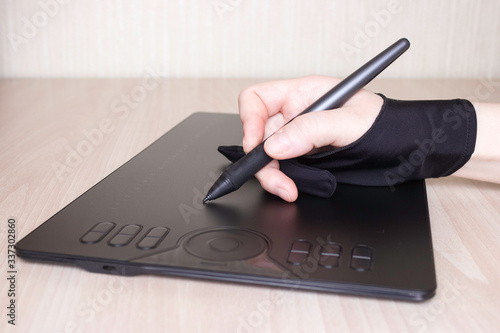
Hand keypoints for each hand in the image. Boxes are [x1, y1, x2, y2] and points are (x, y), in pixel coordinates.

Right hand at [239, 75, 382, 201]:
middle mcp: (295, 115)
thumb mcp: (349, 123)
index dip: (249, 119)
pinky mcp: (301, 158)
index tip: (256, 142)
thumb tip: (275, 145)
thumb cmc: (382, 124)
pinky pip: (278, 169)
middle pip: (257, 134)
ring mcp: (296, 138)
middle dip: (261, 158)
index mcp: (302, 94)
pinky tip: (291, 188)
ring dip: (270, 175)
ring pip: (265, 156)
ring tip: (287, 188)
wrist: (401, 146)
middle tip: (274, 176)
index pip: (257, 98)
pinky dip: (280, 182)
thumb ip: (311, 130)